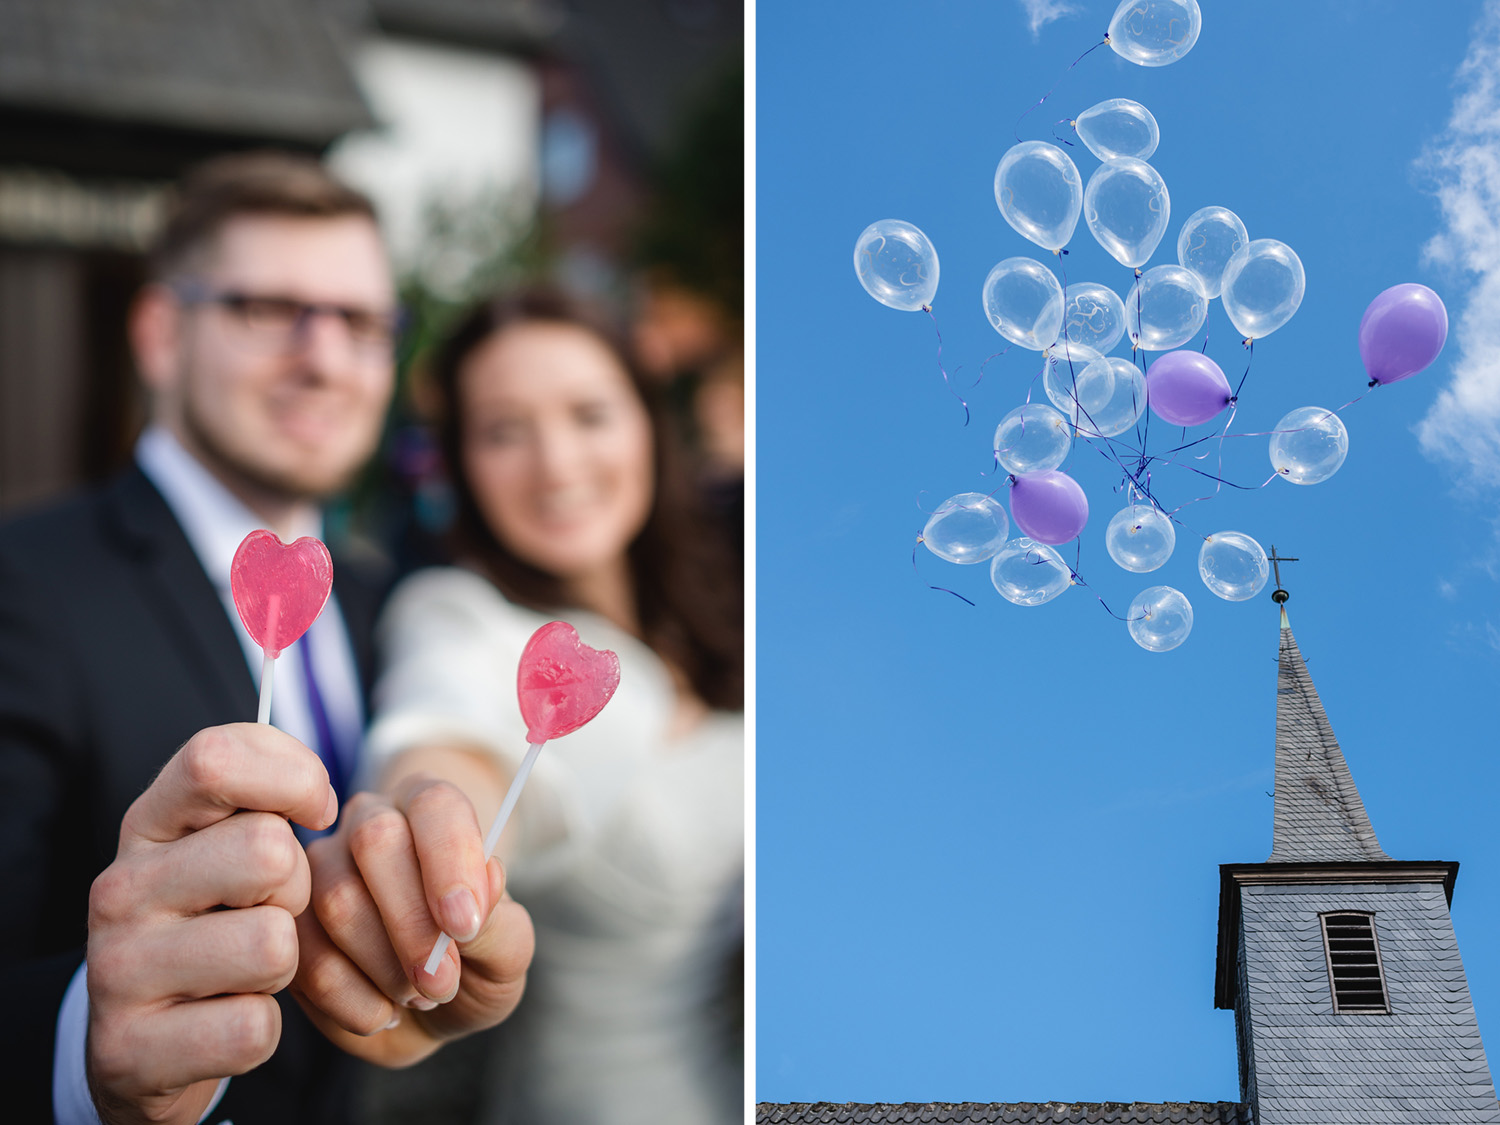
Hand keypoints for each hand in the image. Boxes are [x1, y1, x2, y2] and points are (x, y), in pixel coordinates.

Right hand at [85, 723, 336, 1124]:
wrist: (141, 1041)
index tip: (315, 813)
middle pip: (268, 851)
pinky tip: (224, 1021)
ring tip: (244, 970)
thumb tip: (321, 799)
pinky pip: (254, 1027)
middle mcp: (120, 888)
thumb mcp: (227, 845)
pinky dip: (259, 1030)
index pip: (215, 758)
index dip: (294, 777)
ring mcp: (117, 970)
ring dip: (283, 965)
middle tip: (267, 913)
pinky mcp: (131, 1049)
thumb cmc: (213, 918)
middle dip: (297, 888)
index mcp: (147, 824)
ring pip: (273, 943)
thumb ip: (265, 797)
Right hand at [291, 775, 533, 1065]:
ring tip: (418, 996)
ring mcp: (318, 867)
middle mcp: (370, 821)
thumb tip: (485, 878)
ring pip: (335, 901)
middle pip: (376, 842)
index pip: (436, 805)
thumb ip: (499, 920)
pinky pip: (304, 956)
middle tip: (440, 983)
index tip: (463, 926)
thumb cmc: (475, 964)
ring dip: (384, 966)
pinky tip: (382, 1011)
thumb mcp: (507, 951)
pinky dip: (351, 1000)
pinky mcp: (287, 922)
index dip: (450, 860)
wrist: (431, 1011)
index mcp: (432, 808)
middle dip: (412, 923)